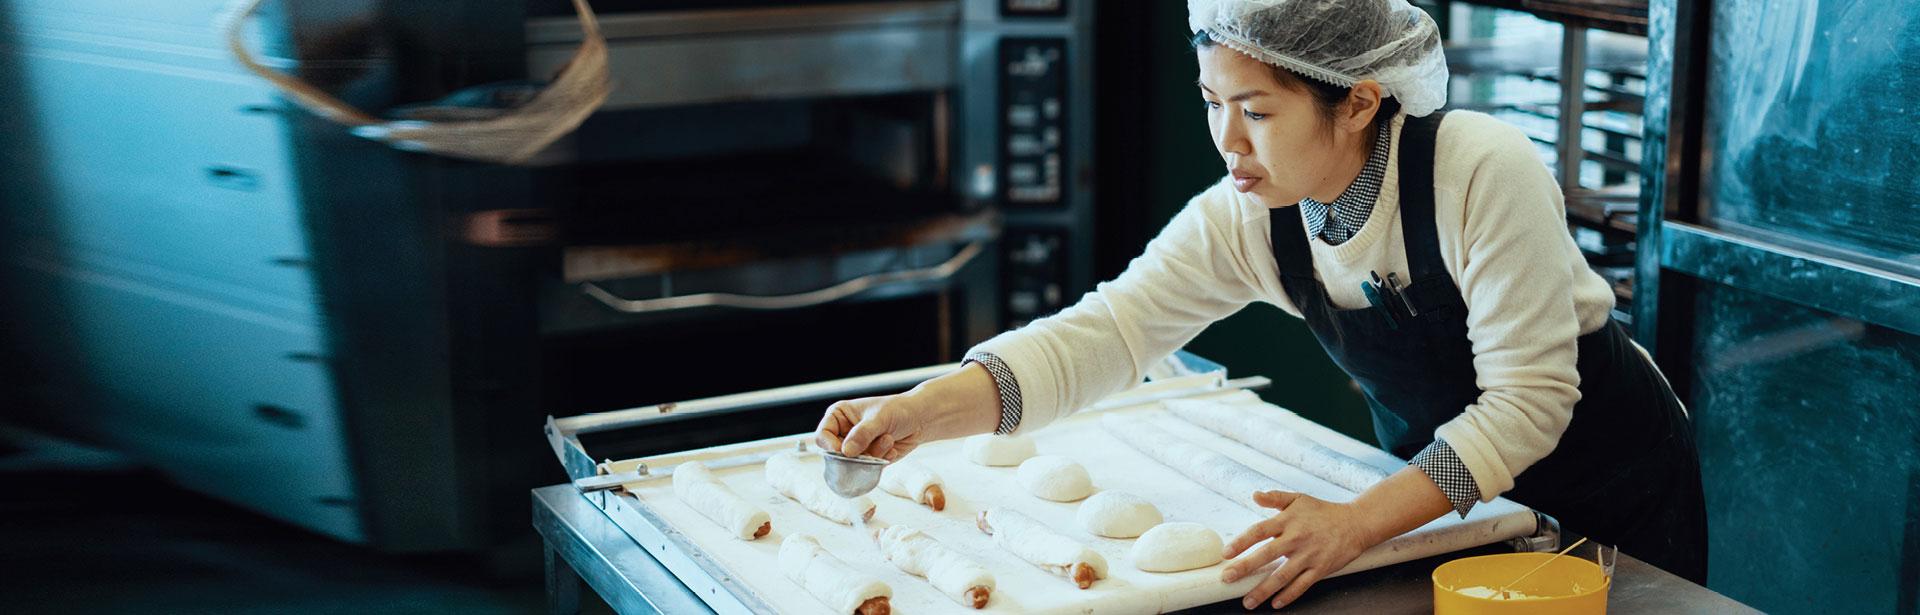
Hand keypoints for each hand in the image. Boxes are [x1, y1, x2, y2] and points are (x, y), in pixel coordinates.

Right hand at [814, 393, 930, 461]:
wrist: (919, 420)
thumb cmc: (898, 410)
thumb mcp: (879, 418)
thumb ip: (863, 434)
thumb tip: (846, 451)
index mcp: (839, 416)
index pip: (822, 436)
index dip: (832, 447)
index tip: (847, 452)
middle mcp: (843, 433)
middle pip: (835, 455)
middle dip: (856, 455)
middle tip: (871, 449)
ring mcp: (856, 447)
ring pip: (852, 464)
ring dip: (872, 456)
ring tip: (888, 440)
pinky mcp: (867, 458)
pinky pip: (866, 469)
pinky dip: (880, 461)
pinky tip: (891, 449)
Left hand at [1219, 491, 1373, 609]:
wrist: (1355, 523)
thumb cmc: (1323, 511)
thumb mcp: (1298, 499)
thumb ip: (1275, 498)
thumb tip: (1254, 495)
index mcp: (1287, 521)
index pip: (1259, 531)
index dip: (1241, 542)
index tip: (1226, 553)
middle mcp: (1296, 539)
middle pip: (1266, 555)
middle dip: (1245, 568)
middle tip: (1228, 578)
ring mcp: (1309, 555)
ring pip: (1282, 576)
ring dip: (1263, 590)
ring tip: (1247, 601)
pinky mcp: (1321, 568)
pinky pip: (1302, 585)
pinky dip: (1289, 596)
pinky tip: (1276, 604)